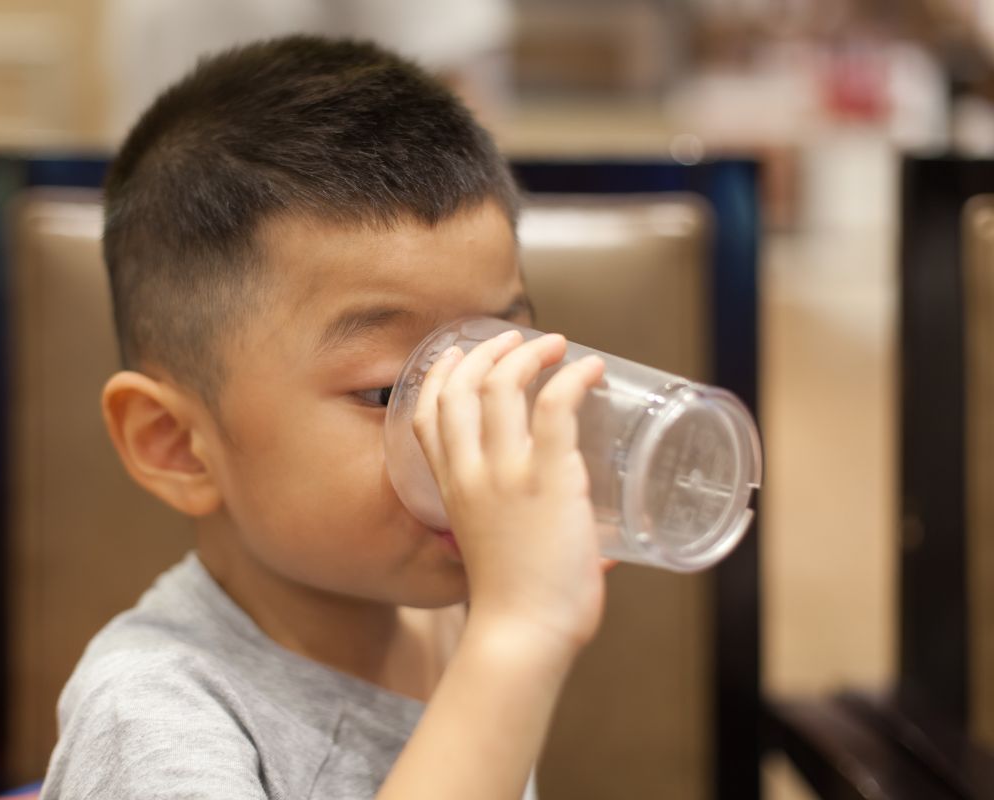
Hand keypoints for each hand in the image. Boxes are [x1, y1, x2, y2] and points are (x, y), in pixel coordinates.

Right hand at [412, 329, 608, 656]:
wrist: (523, 634)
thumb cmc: (516, 609)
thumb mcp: (497, 557)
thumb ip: (538, 544)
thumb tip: (601, 551)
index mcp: (451, 490)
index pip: (427, 414)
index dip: (440, 375)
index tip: (456, 355)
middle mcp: (471, 472)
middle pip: (464, 387)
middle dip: (487, 351)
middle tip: (516, 339)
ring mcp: (508, 472)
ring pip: (504, 384)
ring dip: (528, 354)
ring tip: (555, 345)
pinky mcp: (550, 477)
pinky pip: (556, 404)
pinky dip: (572, 378)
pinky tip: (590, 369)